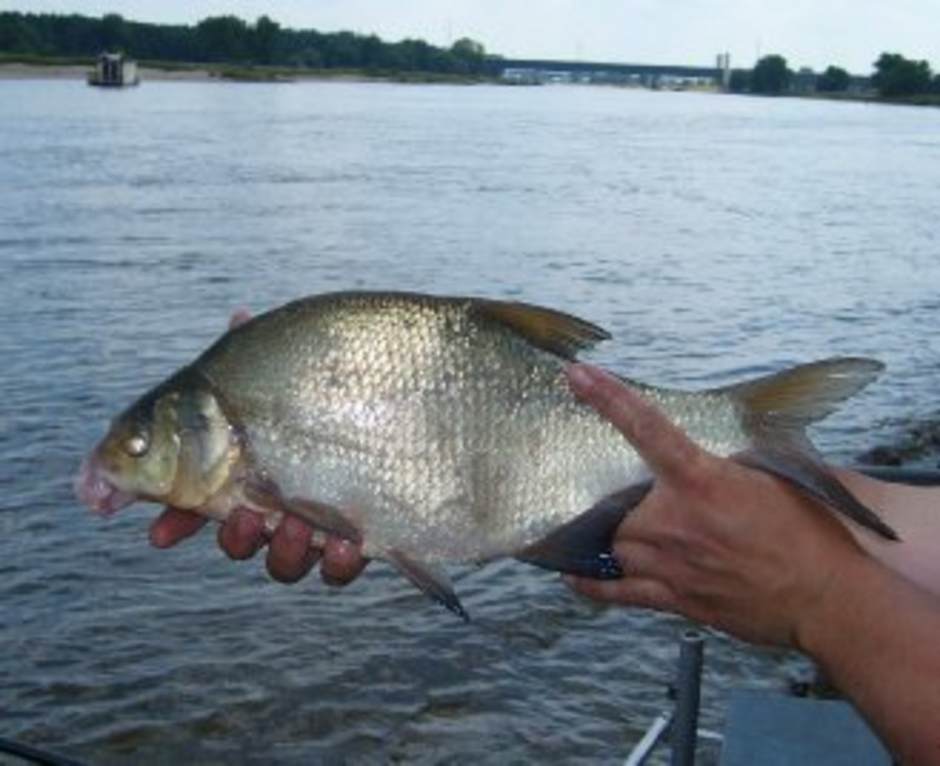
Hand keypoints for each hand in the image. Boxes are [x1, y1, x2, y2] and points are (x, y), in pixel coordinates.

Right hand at [147, 308, 367, 586]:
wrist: (407, 416)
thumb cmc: (336, 395)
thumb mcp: (295, 375)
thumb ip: (267, 355)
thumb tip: (241, 315)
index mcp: (252, 471)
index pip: (199, 505)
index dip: (176, 522)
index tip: (157, 533)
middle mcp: (278, 505)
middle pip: (239, 540)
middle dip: (235, 535)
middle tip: (244, 515)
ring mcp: (316, 528)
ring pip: (284, 563)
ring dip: (282, 549)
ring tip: (295, 520)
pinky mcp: (356, 543)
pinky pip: (338, 570)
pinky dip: (336, 563)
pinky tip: (344, 542)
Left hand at [564, 363, 868, 648]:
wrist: (825, 597)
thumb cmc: (806, 532)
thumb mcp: (770, 476)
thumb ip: (723, 462)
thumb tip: (696, 450)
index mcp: (702, 480)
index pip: (646, 427)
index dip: (608, 396)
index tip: (579, 373)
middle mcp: (675, 521)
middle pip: (612, 501)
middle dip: (612, 496)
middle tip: (624, 494)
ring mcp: (670, 564)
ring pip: (608, 544)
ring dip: (607, 533)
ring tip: (606, 527)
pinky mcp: (673, 598)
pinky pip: (614, 591)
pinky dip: (588, 583)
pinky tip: (570, 573)